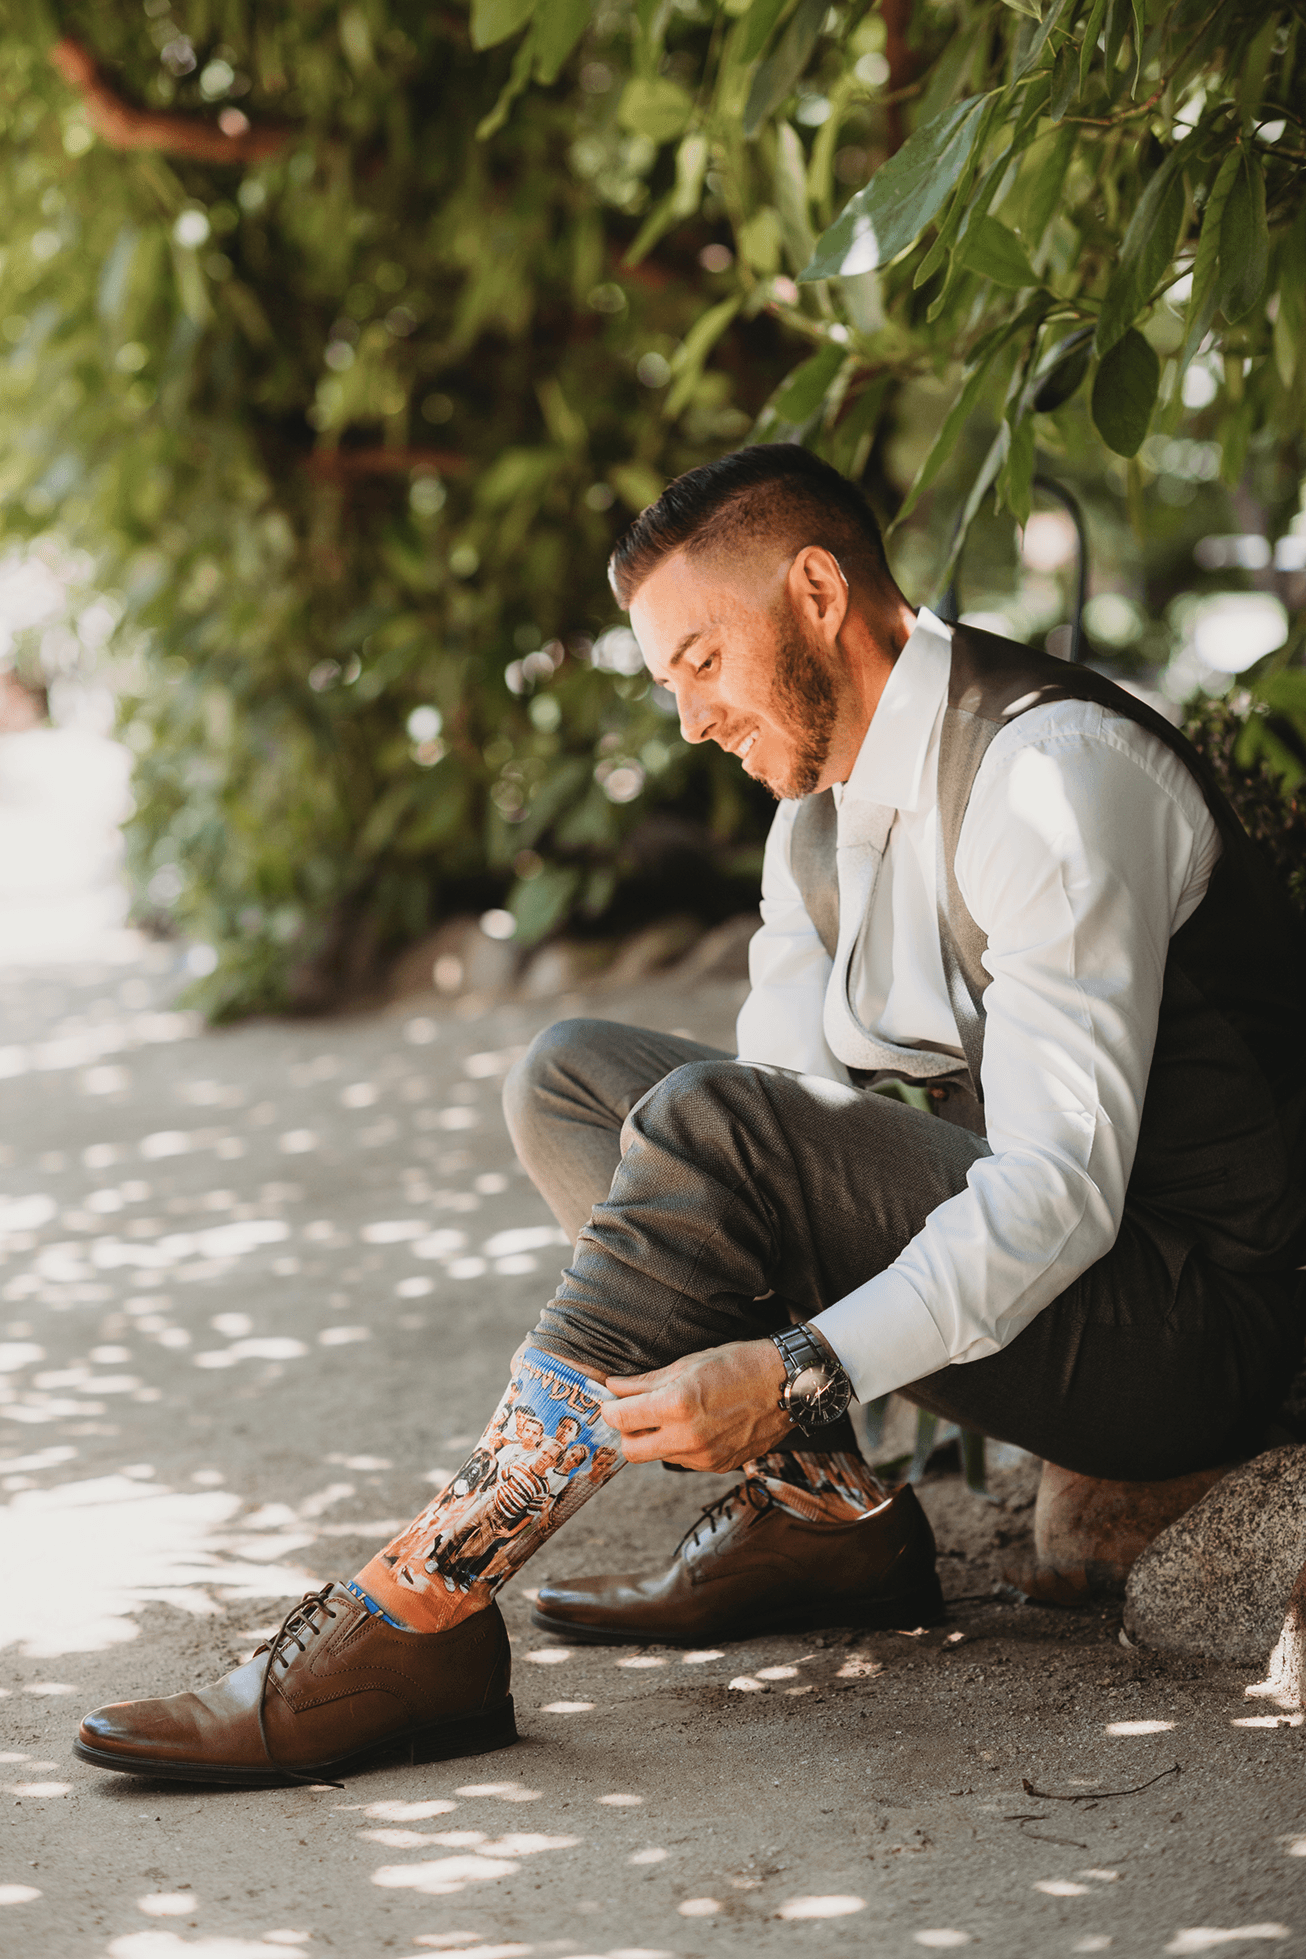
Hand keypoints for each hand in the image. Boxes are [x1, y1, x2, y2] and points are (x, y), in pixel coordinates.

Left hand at [600, 1339, 790, 1471]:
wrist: (787, 1385)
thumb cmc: (738, 1365)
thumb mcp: (687, 1364)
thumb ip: (645, 1382)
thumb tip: (614, 1387)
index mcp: (676, 1406)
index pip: (619, 1419)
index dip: (610, 1410)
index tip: (612, 1402)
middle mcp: (688, 1438)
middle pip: (632, 1451)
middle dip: (627, 1432)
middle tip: (636, 1413)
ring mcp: (704, 1457)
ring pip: (659, 1456)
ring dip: (657, 1438)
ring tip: (677, 1414)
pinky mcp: (718, 1467)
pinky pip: (685, 1460)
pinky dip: (682, 1445)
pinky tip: (699, 1424)